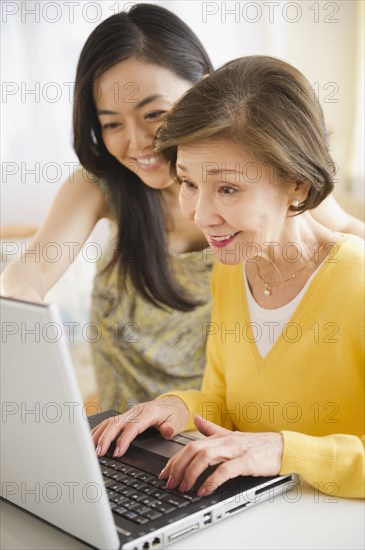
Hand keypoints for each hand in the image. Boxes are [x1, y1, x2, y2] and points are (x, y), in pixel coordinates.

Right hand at [90, 396, 188, 457]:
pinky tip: (92, 439)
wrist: (173, 404)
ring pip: (110, 422)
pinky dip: (99, 430)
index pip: (133, 427)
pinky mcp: (125, 416)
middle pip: (116, 423)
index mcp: (148, 413)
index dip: (123, 440)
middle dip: (106, 438)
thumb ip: (171, 427)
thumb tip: (166, 431)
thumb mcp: (177, 421)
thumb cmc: (174, 414)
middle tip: (98, 453)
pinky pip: (109, 422)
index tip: (117, 452)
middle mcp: (136, 412)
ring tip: (91, 449)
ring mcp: (129, 413)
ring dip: (99, 434)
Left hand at [159, 414, 282, 496]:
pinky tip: (204, 491)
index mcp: (218, 437)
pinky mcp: (246, 461)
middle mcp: (224, 441)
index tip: (165, 473)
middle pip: (193, 450)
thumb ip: (211, 429)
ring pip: (205, 457)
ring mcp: (235, 450)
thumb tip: (196, 418)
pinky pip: (225, 470)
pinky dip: (212, 481)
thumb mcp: (230, 435)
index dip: (175, 459)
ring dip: (191, 473)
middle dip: (178, 467)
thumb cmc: (257, 444)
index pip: (190, 446)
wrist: (281, 447)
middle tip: (170, 483)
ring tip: (184, 488)